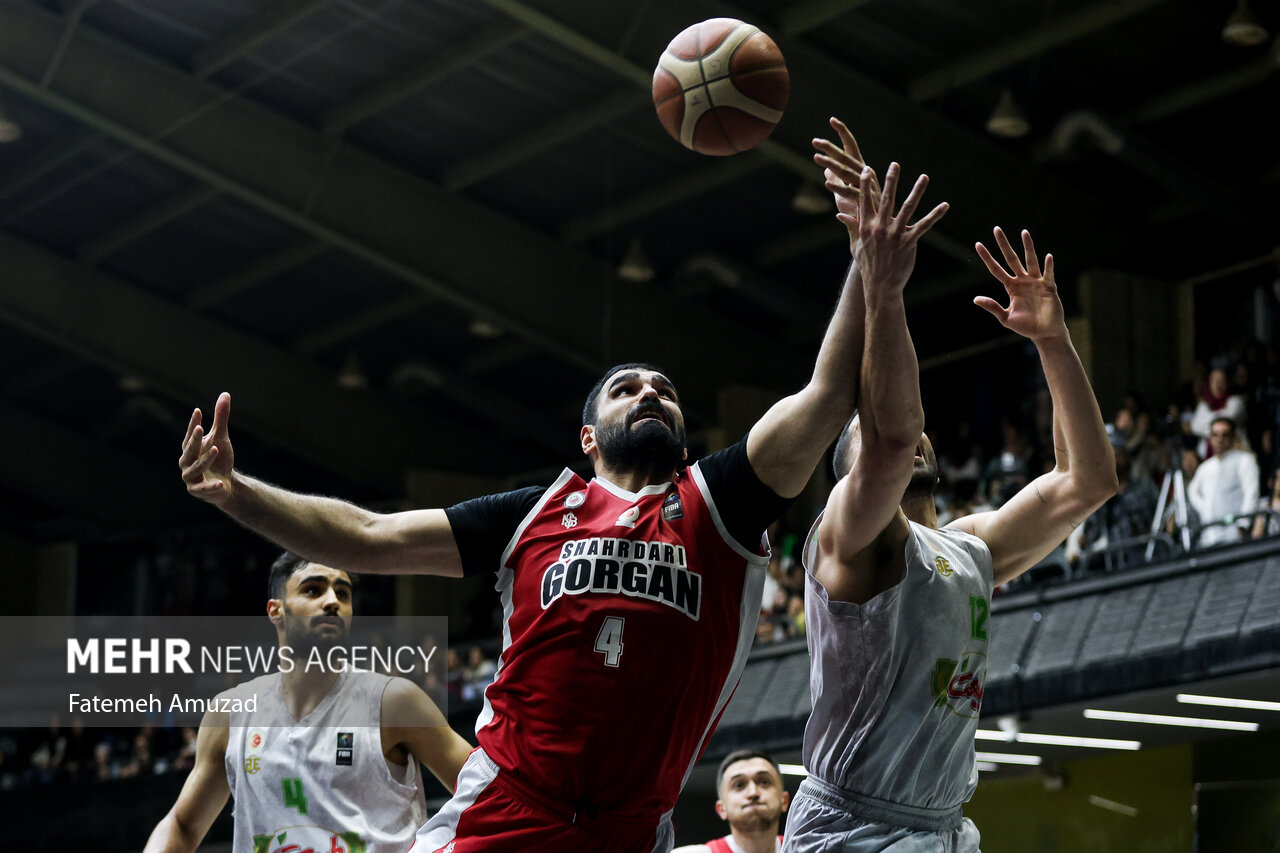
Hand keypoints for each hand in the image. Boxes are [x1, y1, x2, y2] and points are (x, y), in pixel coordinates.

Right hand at [179, 392, 234, 504]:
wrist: (225, 484)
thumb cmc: (220, 459)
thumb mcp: (222, 437)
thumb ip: (221, 418)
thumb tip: (225, 394)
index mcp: (190, 449)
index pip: (190, 435)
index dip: (193, 424)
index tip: (198, 411)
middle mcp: (186, 463)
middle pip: (188, 451)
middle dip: (194, 440)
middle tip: (202, 429)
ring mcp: (191, 478)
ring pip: (194, 469)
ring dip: (204, 460)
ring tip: (216, 449)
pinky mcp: (198, 491)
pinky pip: (203, 489)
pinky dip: (211, 486)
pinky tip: (221, 482)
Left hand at [811, 117, 880, 252]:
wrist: (878, 232)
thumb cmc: (861, 212)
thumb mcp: (844, 195)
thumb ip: (837, 179)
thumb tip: (826, 169)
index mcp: (861, 171)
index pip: (850, 147)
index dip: (842, 133)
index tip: (832, 119)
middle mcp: (866, 175)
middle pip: (846, 158)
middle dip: (831, 149)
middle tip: (815, 141)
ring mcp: (867, 187)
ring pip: (847, 173)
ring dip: (831, 165)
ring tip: (816, 158)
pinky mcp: (866, 201)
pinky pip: (850, 193)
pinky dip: (839, 188)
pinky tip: (827, 183)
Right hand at [850, 162, 947, 296]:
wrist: (880, 286)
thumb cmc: (868, 266)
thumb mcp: (856, 246)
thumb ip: (851, 227)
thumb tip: (840, 214)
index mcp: (865, 227)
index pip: (864, 201)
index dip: (865, 185)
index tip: (867, 170)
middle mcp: (879, 228)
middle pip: (886, 199)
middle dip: (891, 180)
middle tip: (895, 164)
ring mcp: (894, 235)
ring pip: (907, 208)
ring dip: (917, 191)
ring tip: (924, 176)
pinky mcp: (908, 243)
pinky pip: (924, 225)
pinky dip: (935, 215)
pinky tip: (945, 205)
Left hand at [974, 227, 1066, 340]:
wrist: (1044, 333)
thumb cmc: (1026, 326)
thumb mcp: (1006, 318)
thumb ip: (993, 307)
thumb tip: (975, 299)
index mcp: (1011, 287)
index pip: (996, 269)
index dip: (987, 258)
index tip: (978, 244)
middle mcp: (1022, 281)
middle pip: (1011, 259)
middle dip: (1004, 245)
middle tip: (996, 229)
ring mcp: (1036, 282)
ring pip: (1031, 261)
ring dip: (1028, 247)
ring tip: (1024, 232)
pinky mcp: (1049, 287)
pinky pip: (1048, 275)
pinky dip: (1048, 266)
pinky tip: (1048, 257)